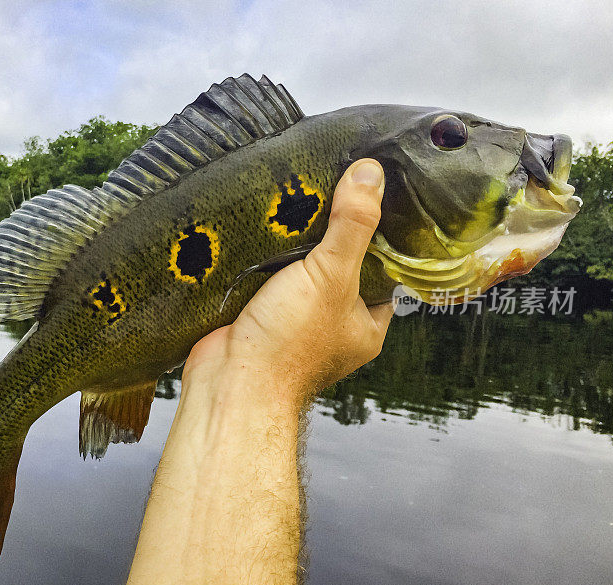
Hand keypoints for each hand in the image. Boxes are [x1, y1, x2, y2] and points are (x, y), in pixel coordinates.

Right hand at [187, 158, 393, 400]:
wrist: (229, 381)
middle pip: (339, 266)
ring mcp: (294, 321)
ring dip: (293, 244)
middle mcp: (333, 325)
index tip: (369, 195)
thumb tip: (370, 174)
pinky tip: (261, 227)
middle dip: (329, 234)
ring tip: (293, 199)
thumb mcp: (332, 276)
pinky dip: (263, 256)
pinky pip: (267, 278)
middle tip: (327, 188)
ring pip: (300, 271)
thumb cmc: (289, 343)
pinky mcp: (259, 315)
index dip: (377, 234)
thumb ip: (353, 226)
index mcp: (365, 325)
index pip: (383, 270)